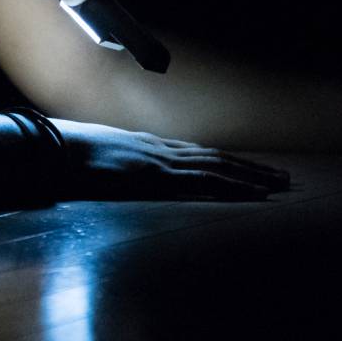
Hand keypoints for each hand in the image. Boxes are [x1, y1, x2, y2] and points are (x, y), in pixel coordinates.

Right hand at [54, 120, 290, 200]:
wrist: (60, 147)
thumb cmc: (73, 155)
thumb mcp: (100, 160)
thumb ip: (115, 165)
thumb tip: (118, 173)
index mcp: (150, 146)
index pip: (198, 155)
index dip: (226, 163)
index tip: (249, 170)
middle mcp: (163, 149)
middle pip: (217, 157)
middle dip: (250, 168)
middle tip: (282, 177)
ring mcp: (163, 159)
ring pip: (219, 167)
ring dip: (252, 176)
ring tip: (279, 184)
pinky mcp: (160, 174)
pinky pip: (205, 181)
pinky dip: (233, 186)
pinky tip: (253, 193)